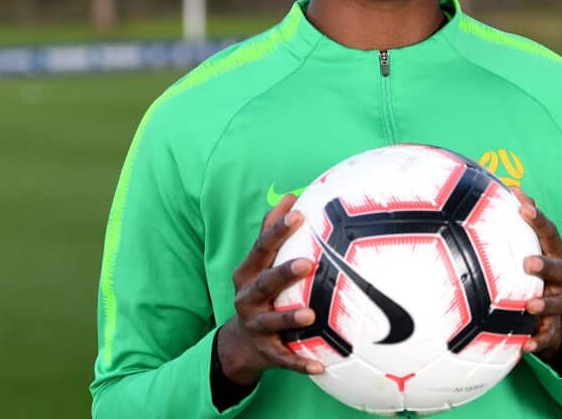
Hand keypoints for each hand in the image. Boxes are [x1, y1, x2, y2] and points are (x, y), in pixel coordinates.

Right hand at [216, 194, 323, 384]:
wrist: (241, 343)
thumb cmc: (260, 291)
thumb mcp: (259, 263)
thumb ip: (271, 231)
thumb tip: (289, 195)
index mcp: (248, 274)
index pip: (262, 248)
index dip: (278, 230)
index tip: (298, 214)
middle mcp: (247, 299)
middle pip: (264, 283)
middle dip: (283, 272)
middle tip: (308, 262)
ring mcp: (256, 326)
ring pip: (272, 322)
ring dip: (290, 319)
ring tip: (310, 315)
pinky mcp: (267, 352)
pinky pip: (285, 359)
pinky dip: (300, 363)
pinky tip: (320, 365)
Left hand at [512, 187, 561, 363]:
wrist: (545, 317)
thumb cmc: (526, 273)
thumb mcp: (520, 248)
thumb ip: (505, 225)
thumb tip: (478, 190)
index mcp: (553, 253)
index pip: (548, 232)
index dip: (538, 218)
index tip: (522, 206)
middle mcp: (560, 277)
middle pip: (558, 267)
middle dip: (545, 263)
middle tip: (528, 261)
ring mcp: (558, 303)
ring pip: (558, 303)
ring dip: (545, 303)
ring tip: (530, 304)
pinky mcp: (551, 330)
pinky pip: (548, 337)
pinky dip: (538, 340)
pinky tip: (526, 343)